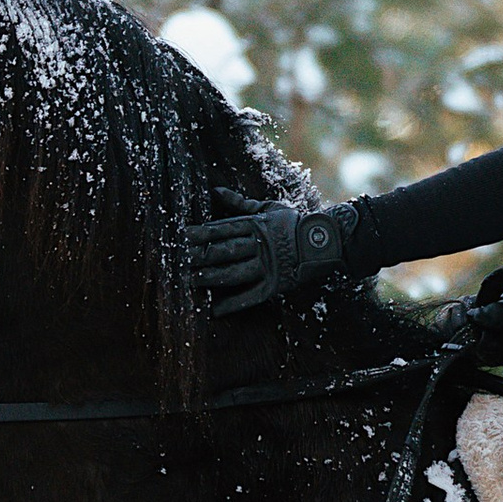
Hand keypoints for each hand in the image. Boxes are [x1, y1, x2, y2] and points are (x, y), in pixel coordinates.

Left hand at [196, 198, 358, 310]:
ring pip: (234, 274)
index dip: (201, 233)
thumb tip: (215, 191)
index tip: (181, 236)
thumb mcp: (267, 207)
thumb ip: (239, 202)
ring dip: (212, 278)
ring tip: (192, 281)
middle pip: (225, 251)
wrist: (325, 241)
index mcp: (255, 225)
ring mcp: (267, 267)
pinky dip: (232, 305)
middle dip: (201, 256)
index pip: (223, 229)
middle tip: (178, 260)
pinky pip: (250, 297)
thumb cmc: (292, 222)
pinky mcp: (275, 285)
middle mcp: (259, 245)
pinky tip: (215, 310)